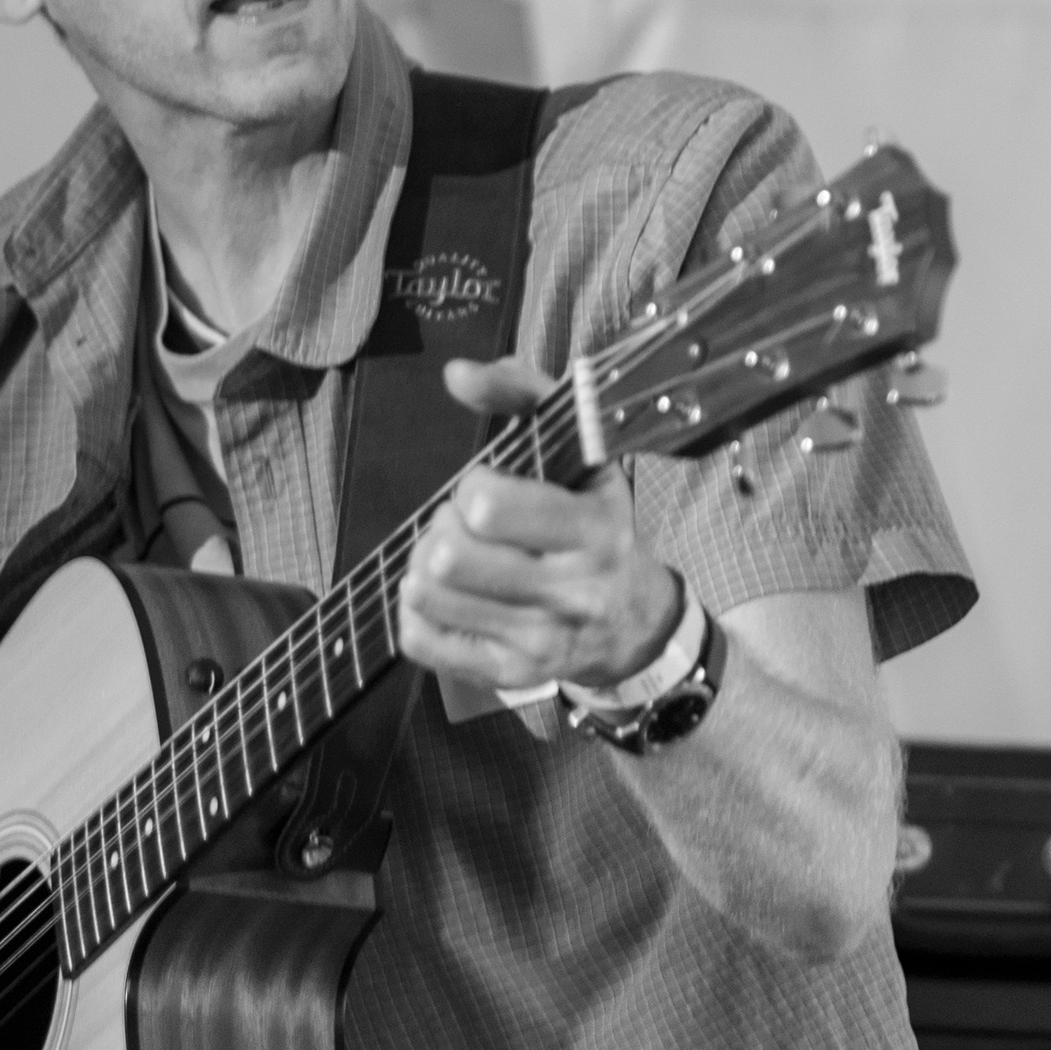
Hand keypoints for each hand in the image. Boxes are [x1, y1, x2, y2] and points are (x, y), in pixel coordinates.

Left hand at [397, 356, 680, 693]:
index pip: (489, 507)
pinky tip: (447, 593)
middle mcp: (572, 593)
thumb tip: (456, 374)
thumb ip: (521, 393)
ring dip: (425, 564)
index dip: (472, 488)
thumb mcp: (578, 450)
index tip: (488, 488)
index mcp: (593, 530)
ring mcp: (540, 641)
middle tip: (466, 526)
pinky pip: (421, 640)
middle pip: (450, 555)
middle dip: (444, 527)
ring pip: (428, 595)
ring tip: (455, 556)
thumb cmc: (592, 522)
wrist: (632, 620)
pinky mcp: (509, 675)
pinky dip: (418, 610)